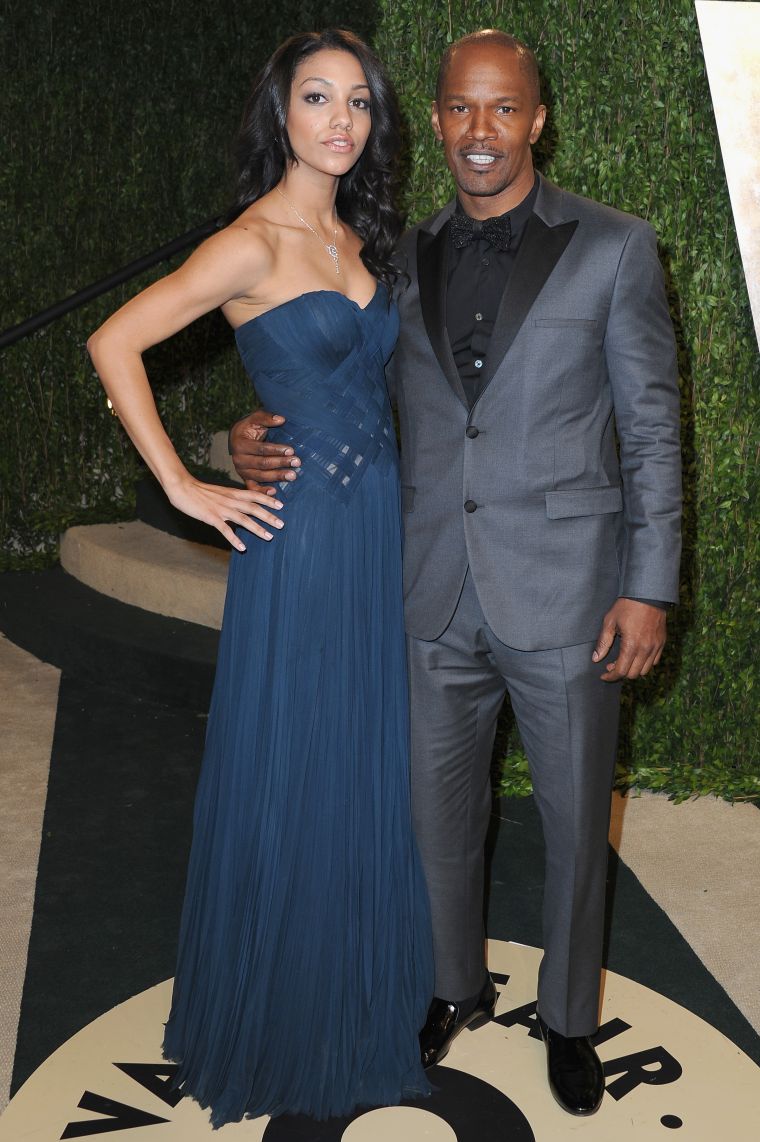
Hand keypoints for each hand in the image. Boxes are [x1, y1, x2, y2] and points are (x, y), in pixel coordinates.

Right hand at [165, 474, 283, 551]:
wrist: (182, 487)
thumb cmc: (200, 491)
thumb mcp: (220, 491)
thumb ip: (233, 496)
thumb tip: (244, 500)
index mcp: (232, 493)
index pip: (254, 495)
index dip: (268, 500)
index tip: (281, 506)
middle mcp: (230, 500)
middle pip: (253, 508)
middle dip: (269, 516)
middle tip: (282, 525)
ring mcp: (221, 509)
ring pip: (243, 519)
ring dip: (257, 529)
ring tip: (269, 537)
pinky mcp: (211, 517)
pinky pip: (225, 530)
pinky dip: (234, 539)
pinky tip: (242, 548)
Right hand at [229, 409, 299, 489]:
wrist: (237, 438)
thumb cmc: (249, 427)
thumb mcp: (255, 418)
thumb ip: (267, 417)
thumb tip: (281, 419)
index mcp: (240, 444)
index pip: (261, 449)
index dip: (276, 450)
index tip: (291, 450)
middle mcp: (238, 459)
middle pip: (263, 463)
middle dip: (281, 463)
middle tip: (297, 462)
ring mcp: (241, 470)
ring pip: (261, 476)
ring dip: (277, 476)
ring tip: (293, 475)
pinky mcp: (245, 478)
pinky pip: (253, 487)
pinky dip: (262, 491)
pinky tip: (274, 492)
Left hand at [592, 598, 666, 681]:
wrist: (647, 594)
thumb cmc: (626, 607)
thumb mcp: (610, 622)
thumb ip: (603, 642)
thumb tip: (595, 659)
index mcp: (631, 645)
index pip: (621, 671)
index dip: (610, 677)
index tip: (603, 675)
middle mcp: (645, 649)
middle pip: (633, 674)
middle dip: (620, 673)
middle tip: (611, 665)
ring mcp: (655, 647)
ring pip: (645, 670)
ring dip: (633, 670)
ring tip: (624, 660)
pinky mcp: (662, 643)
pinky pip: (655, 662)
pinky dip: (645, 663)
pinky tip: (636, 655)